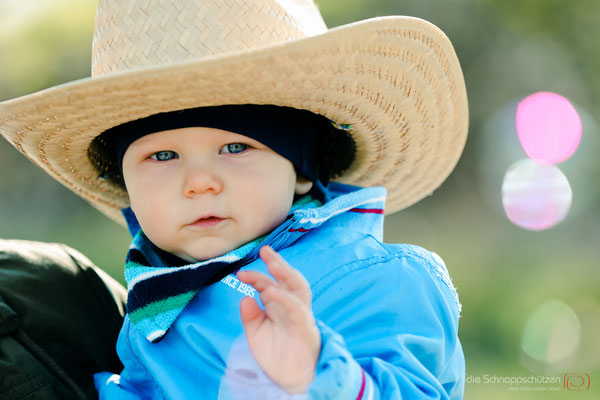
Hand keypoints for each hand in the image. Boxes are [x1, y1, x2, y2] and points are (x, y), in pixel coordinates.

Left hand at [237, 245, 320, 393]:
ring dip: (286, 273)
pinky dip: (285, 298)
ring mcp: (300, 315)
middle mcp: (291, 306)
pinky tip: (272, 291)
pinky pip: (297, 308)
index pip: (269, 284)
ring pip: (298, 287)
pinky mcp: (305, 327)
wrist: (290, 380)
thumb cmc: (275, 354)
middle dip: (277, 262)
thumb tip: (244, 298)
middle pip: (288, 278)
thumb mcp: (256, 334)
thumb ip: (250, 316)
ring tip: (273, 263)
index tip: (239, 273)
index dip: (255, 276)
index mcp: (278, 305)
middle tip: (265, 250)